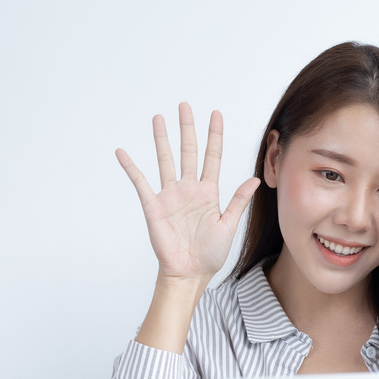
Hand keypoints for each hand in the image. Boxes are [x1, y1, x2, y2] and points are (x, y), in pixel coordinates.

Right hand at [116, 103, 259, 283]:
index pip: (212, 157)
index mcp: (208, 192)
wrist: (189, 274)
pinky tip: (122, 152)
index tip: (215, 114)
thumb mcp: (228, 225)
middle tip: (184, 105)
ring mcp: (170, 196)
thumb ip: (239, 201)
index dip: (214, 135)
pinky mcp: (154, 206)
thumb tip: (255, 179)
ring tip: (158, 118)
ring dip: (162, 139)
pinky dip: (131, 167)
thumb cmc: (210, 254)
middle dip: (187, 128)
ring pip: (165, 160)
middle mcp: (189, 189)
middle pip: (188, 151)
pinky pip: (140, 182)